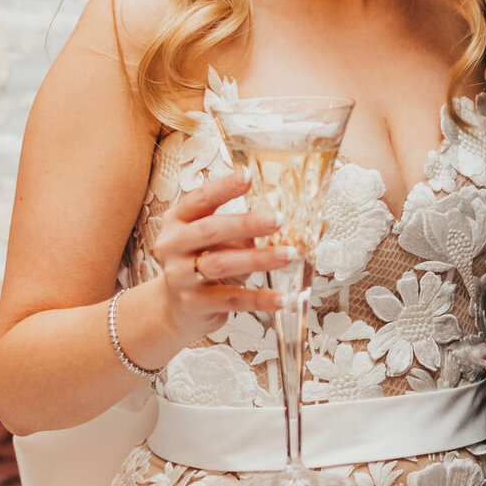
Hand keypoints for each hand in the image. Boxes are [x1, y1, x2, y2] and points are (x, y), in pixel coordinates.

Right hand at [153, 169, 293, 337]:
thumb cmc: (201, 264)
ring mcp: (180, 276)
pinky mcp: (193, 304)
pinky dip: (258, 299)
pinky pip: (231, 299)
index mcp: (178, 220)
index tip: (248, 176)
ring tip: (288, 254)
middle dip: (245, 224)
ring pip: (221, 264)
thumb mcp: (217, 241)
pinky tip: (281, 298)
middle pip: (209, 230)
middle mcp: (173, 245)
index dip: (223, 187)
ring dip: (257, 258)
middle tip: (277, 219)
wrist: (172, 309)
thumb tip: (313, 225)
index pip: (199, 199)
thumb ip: (252, 230)